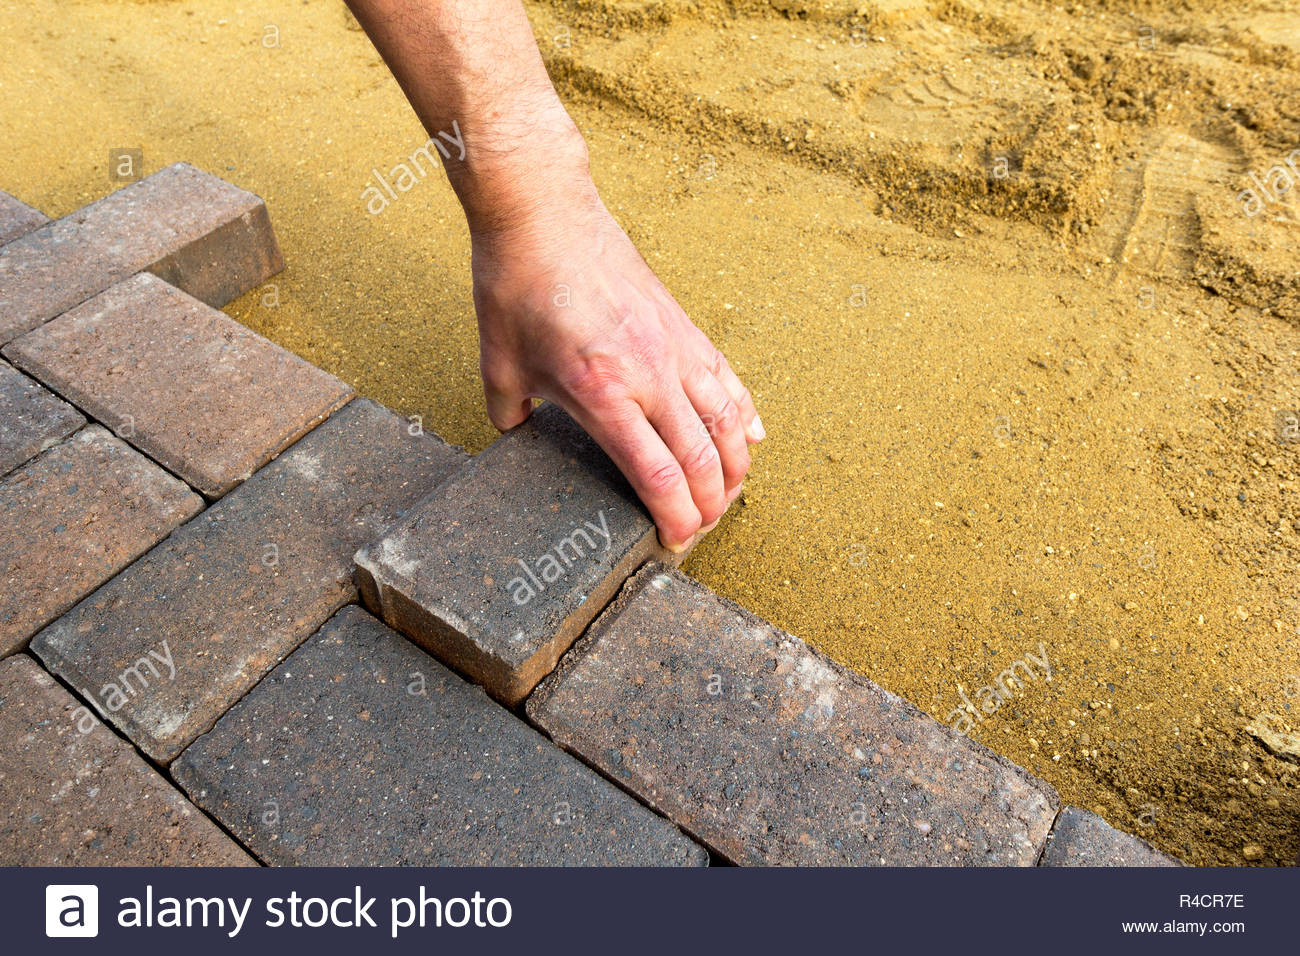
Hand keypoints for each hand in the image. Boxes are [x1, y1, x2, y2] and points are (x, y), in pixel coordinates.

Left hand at [468, 180, 763, 551]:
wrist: (544, 215)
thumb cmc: (516, 285)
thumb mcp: (498, 362)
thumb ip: (509, 410)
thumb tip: (517, 432)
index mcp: (602, 393)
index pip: (657, 475)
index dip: (674, 517)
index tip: (675, 541)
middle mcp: (649, 375)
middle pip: (702, 458)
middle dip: (709, 505)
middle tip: (701, 529)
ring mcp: (674, 348)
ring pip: (728, 422)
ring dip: (735, 467)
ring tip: (730, 495)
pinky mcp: (684, 326)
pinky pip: (728, 380)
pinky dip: (744, 414)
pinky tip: (751, 438)